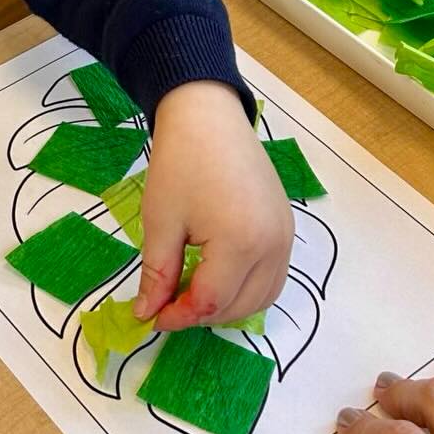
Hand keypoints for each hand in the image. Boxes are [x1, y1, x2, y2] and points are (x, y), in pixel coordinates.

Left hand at [136, 81, 292, 330]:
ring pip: (263, 297)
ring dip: (229, 306)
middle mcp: (273, 245)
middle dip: (202, 314)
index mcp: (240, 243)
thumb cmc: (180, 163)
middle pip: (240, 306)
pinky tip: (217, 275)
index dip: (178, 316)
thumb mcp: (161, 221)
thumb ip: (158, 274)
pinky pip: (273, 275)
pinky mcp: (286, 227)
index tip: (152, 317)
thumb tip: (146, 314)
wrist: (209, 116)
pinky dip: (248, 287)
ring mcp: (285, 236)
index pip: (211, 302)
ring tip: (193, 291)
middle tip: (168, 303)